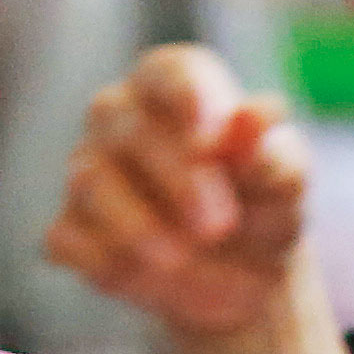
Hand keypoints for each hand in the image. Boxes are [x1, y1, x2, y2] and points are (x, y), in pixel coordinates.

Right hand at [45, 47, 353, 353]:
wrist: (242, 279)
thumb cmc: (263, 209)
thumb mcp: (284, 188)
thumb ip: (273, 154)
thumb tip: (253, 121)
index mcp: (175, 87)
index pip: (169, 73)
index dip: (188, 97)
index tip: (213, 137)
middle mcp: (120, 118)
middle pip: (130, 129)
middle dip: (176, 178)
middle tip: (219, 226)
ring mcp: (88, 171)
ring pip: (91, 182)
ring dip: (138, 225)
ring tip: (183, 260)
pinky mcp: (70, 229)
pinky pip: (71, 238)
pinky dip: (108, 261)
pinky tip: (149, 280)